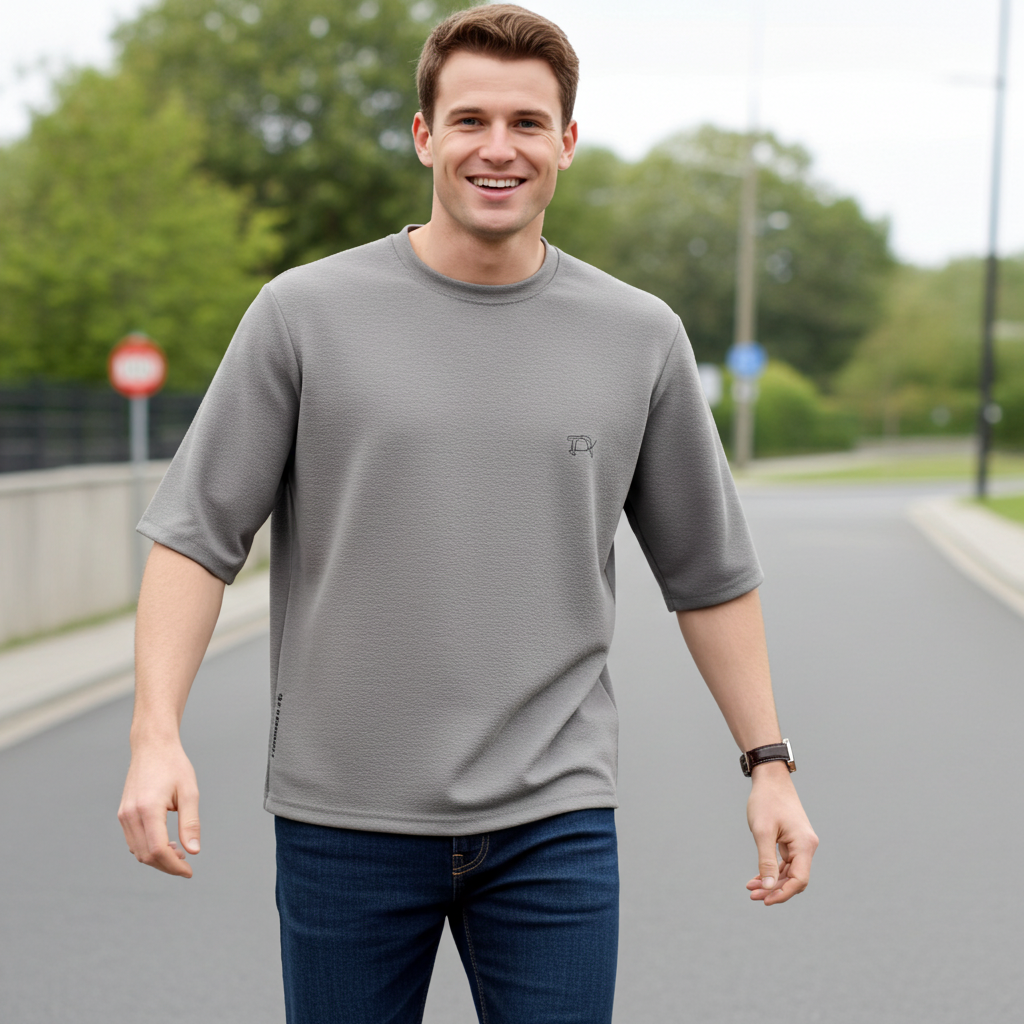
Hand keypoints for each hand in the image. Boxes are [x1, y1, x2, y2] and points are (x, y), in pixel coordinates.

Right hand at [118, 738, 200, 877]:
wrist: (152, 746)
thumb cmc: (174, 765)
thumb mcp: (190, 792)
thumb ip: (191, 823)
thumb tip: (194, 851)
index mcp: (148, 809)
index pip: (157, 850)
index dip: (173, 865)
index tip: (189, 871)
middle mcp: (131, 814)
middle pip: (145, 855)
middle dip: (166, 865)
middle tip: (186, 863)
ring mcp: (124, 815)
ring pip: (137, 851)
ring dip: (157, 858)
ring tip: (178, 852)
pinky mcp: (123, 813)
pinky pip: (133, 840)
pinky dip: (147, 848)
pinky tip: (165, 842)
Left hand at [745, 761, 817, 905]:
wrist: (770, 778)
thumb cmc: (766, 801)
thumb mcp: (762, 832)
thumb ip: (766, 861)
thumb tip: (769, 887)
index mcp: (804, 845)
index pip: (799, 880)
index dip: (783, 893)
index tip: (764, 900)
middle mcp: (807, 846)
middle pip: (795, 879)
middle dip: (775, 889)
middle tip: (752, 895)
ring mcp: (801, 843)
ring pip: (789, 872)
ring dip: (772, 881)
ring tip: (751, 888)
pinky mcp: (793, 840)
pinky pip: (785, 862)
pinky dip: (773, 870)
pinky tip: (758, 877)